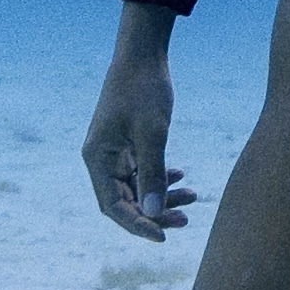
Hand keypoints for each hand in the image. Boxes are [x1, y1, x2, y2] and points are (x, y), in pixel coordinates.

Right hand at [82, 17, 200, 242]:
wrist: (143, 54)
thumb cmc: (144, 89)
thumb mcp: (152, 133)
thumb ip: (152, 174)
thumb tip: (154, 214)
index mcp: (97, 159)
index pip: (114, 206)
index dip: (137, 225)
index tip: (163, 236)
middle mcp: (101, 159)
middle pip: (125, 201)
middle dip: (155, 212)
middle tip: (186, 219)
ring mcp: (114, 152)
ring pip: (137, 187)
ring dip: (162, 195)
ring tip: (193, 196)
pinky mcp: (127, 143)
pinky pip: (142, 171)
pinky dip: (160, 176)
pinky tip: (181, 175)